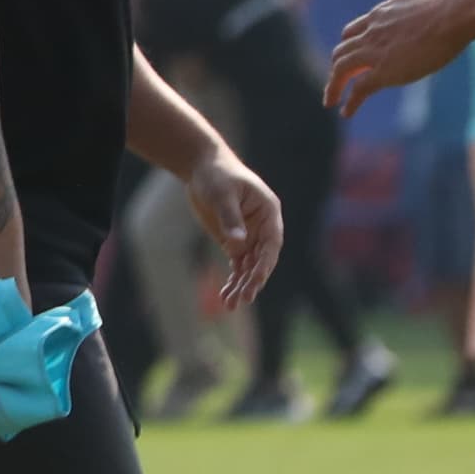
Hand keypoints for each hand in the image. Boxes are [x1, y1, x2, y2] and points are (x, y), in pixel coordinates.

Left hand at [187, 148, 285, 309]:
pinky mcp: (235, 242)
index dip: (266, 262)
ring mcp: (250, 236)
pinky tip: (226, 297)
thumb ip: (230, 218)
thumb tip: (238, 244)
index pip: (272, 242)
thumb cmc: (217, 175)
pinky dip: (233, 280)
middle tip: (243, 299)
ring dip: (242, 285)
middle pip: (262, 259)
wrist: (202, 168)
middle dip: (253, 280)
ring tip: (231, 305)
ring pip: (249, 267)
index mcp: (268, 212)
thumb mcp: (222, 194)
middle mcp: (263, 227)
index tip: (257, 278)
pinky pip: (237, 265)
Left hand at [325, 0, 470, 115]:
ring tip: (331, 100)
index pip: (355, 31)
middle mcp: (372, 33)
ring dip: (334, 86)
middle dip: (338, 66)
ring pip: (342, 70)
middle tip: (337, 79)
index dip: (350, 44)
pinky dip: (349, 102)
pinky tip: (346, 113)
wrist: (454, 12)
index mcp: (380, 15)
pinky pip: (359, 89)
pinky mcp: (385, 71)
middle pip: (342, 51)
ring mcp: (375, 52)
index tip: (349, 54)